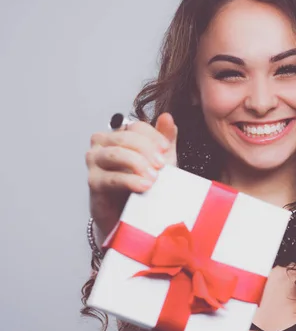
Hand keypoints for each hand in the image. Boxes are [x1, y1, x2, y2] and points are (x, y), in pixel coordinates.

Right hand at [86, 113, 177, 236]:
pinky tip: (143, 186)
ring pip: (115, 154)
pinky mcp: (93, 182)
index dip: (153, 136)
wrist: (132, 213)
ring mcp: (95, 162)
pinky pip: (111, 177)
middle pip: (124, 137)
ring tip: (154, 178)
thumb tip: (167, 117)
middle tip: (161, 165)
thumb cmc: (144, 183)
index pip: (136, 126)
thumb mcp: (161, 160)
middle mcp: (103, 144)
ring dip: (137, 164)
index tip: (165, 149)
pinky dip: (130, 180)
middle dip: (146, 150)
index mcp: (120, 135)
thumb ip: (165, 139)